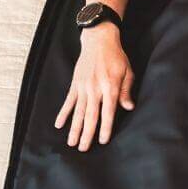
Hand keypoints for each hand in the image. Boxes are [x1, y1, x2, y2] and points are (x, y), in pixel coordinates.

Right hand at [54, 26, 134, 149]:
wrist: (99, 39)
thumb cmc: (116, 57)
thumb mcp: (127, 72)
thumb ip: (126, 91)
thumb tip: (128, 107)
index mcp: (109, 87)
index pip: (108, 112)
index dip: (105, 127)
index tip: (102, 141)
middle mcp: (95, 89)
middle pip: (90, 115)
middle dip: (87, 134)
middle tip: (83, 149)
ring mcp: (83, 87)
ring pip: (78, 111)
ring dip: (74, 128)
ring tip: (71, 143)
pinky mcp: (75, 84)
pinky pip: (68, 101)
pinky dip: (63, 113)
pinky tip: (59, 124)